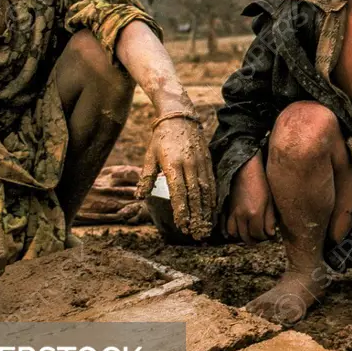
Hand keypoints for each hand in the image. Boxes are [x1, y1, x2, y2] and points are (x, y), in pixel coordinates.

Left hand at [139, 116, 214, 237]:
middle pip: (194, 195)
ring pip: (205, 191)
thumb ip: (146, 177)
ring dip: (205, 210)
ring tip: (205, 226)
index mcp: (173, 165)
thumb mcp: (150, 156)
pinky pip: (212, 182)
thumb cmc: (160, 139)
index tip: (182, 225)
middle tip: (196, 233)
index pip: (178, 192)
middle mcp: (189, 165)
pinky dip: (212, 198)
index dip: (181, 210)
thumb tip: (139, 197)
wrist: (179, 117)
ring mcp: (200, 163)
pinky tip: (212, 209)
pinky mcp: (207, 161)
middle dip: (195, 216)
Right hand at [226, 152, 275, 243]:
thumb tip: (271, 234)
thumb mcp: (269, 201)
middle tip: (260, 238)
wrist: (244, 170)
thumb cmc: (260, 183)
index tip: (269, 236)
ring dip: (242, 237)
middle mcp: (241, 216)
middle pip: (246, 237)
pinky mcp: (226, 209)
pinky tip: (238, 230)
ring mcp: (232, 213)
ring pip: (234, 234)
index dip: (265, 238)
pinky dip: (231, 231)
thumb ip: (270, 219)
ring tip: (250, 234)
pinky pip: (225, 226)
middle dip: (254, 240)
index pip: (259, 234)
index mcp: (254, 214)